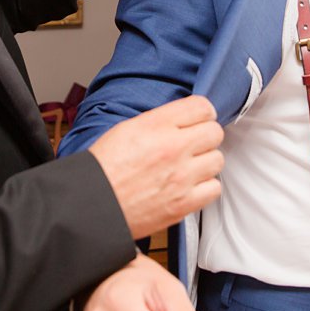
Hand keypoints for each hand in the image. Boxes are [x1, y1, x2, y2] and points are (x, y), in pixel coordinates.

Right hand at [89, 95, 223, 237]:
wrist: (92, 204)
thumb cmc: (103, 169)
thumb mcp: (126, 128)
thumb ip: (160, 122)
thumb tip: (182, 120)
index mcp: (156, 125)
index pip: (202, 106)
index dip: (202, 113)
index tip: (198, 120)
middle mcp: (173, 148)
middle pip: (215, 132)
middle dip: (205, 136)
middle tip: (193, 143)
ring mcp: (181, 177)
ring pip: (217, 160)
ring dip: (205, 162)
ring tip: (189, 166)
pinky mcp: (184, 203)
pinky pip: (214, 188)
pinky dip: (205, 187)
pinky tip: (190, 185)